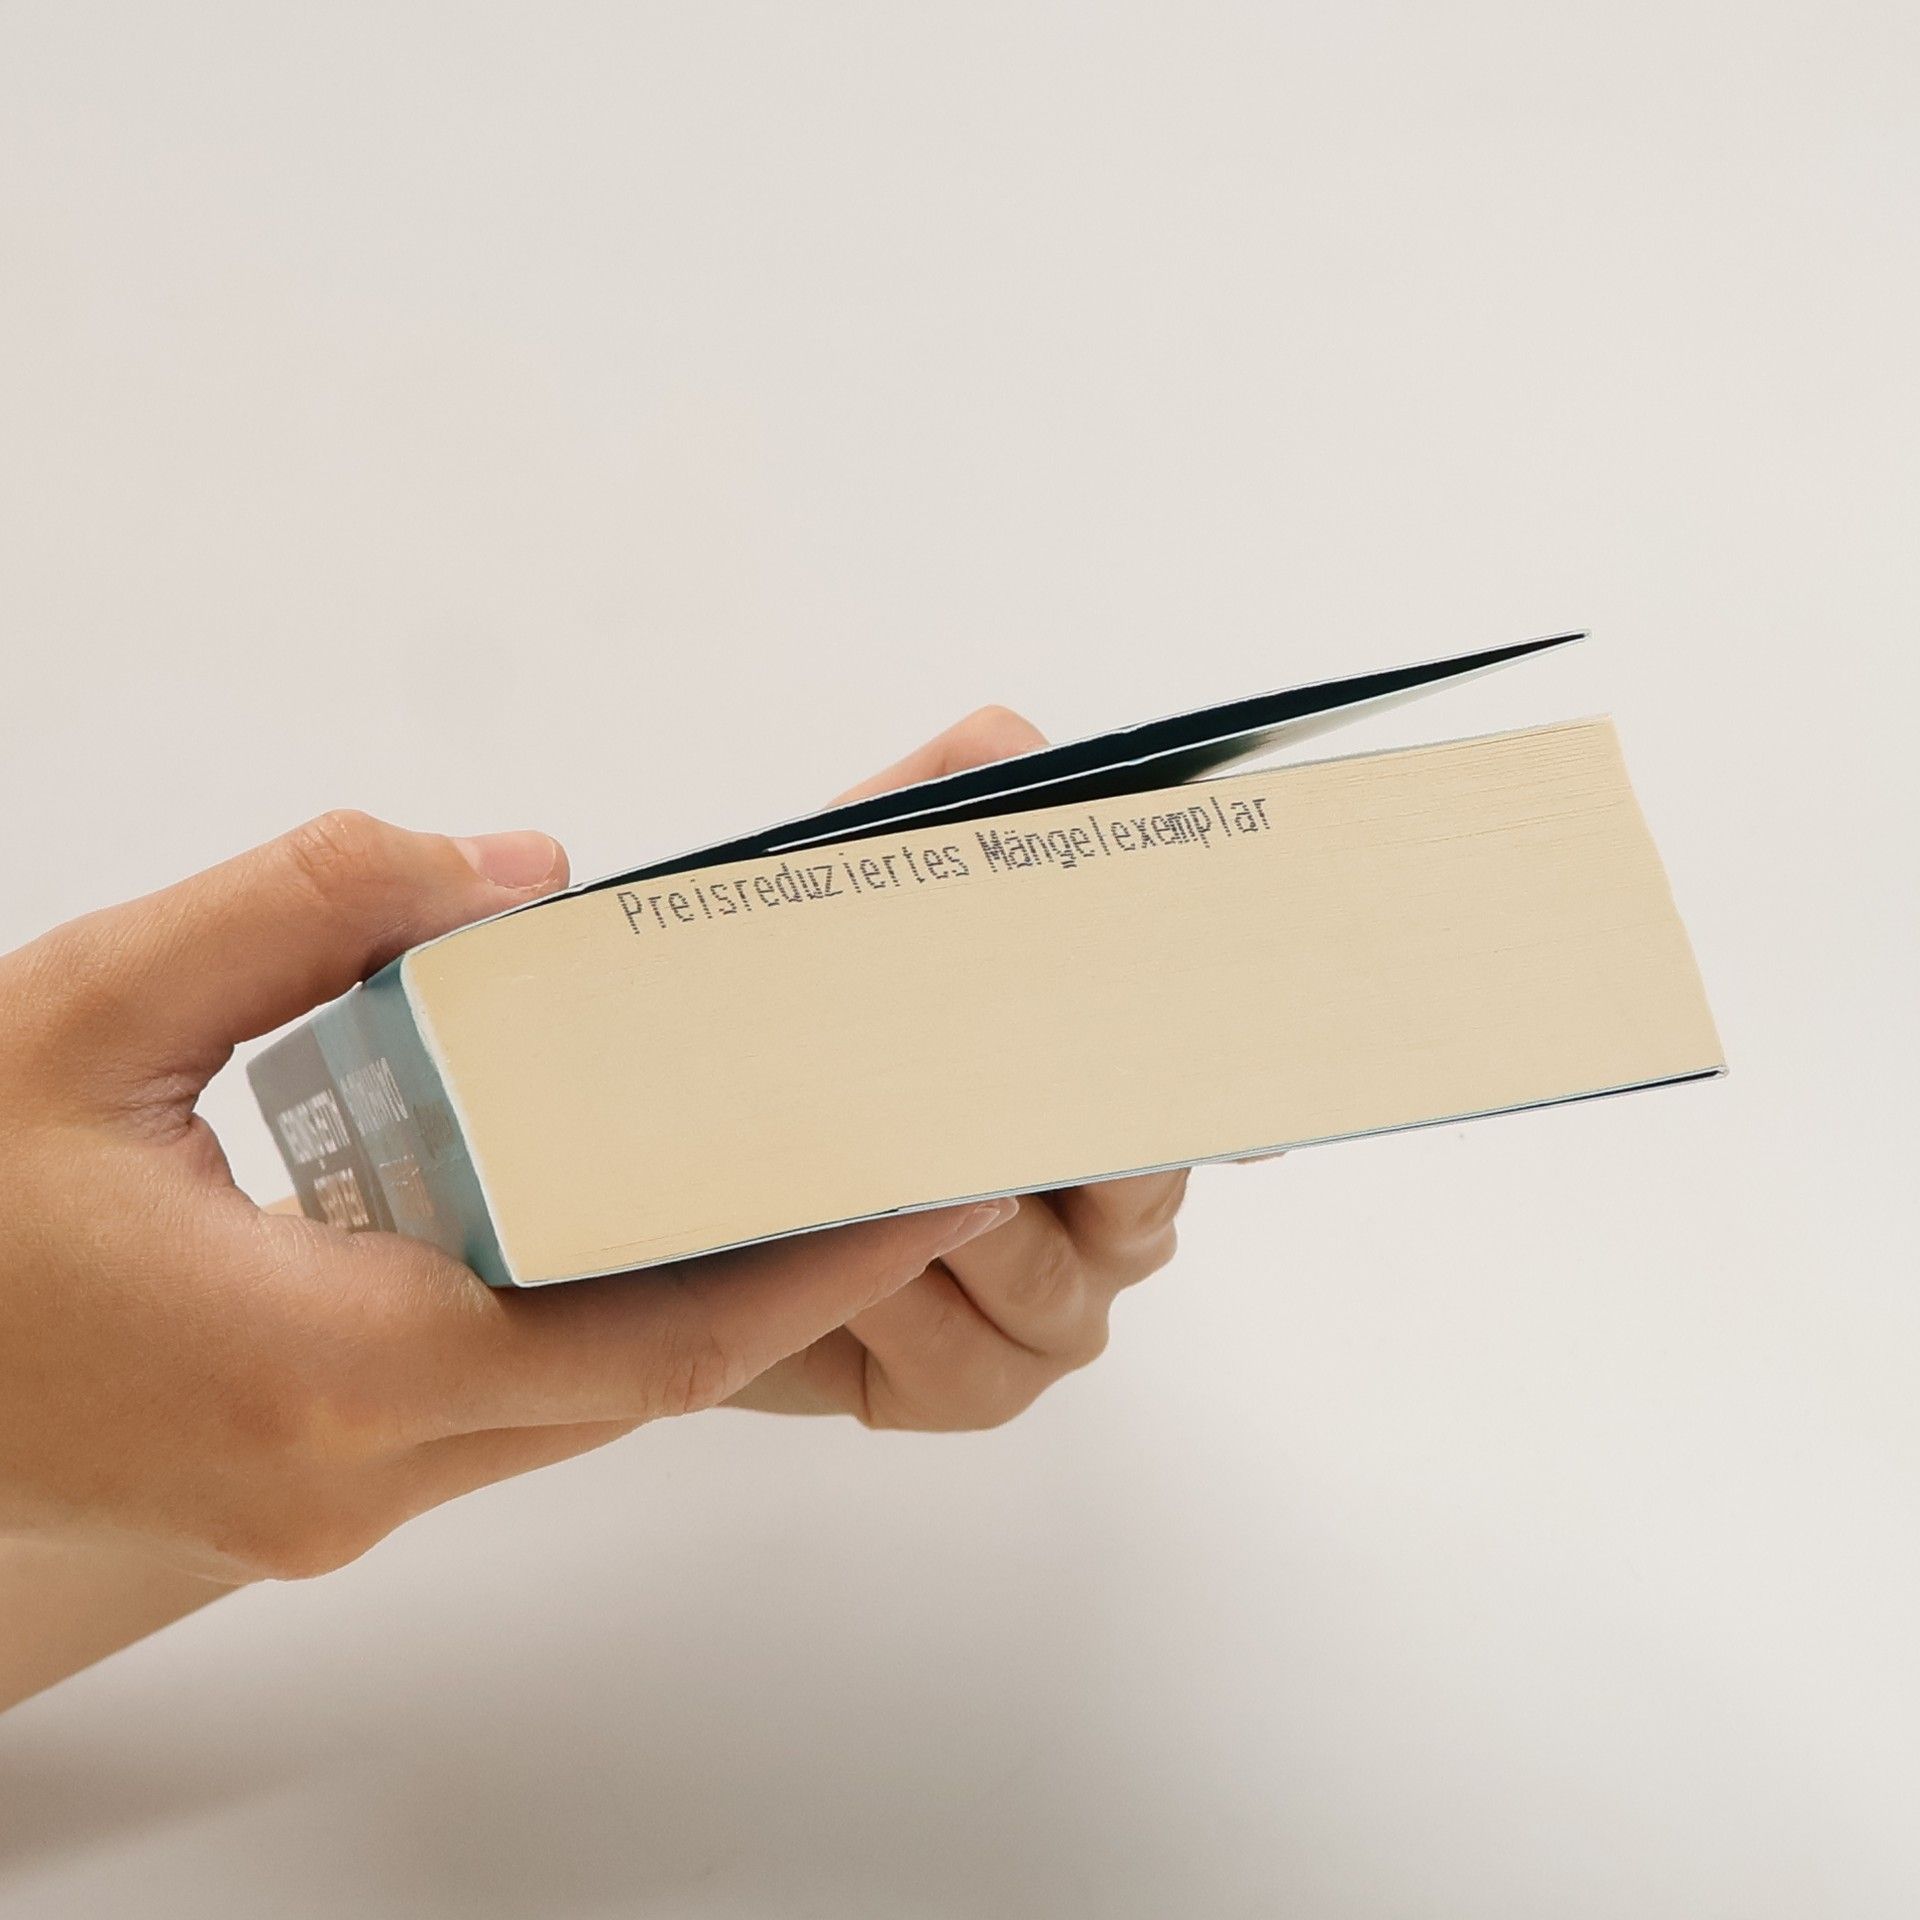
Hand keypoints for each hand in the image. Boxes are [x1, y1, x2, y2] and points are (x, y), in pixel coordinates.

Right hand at [0, 813, 1011, 1589]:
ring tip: (793, 1177)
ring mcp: (340, 1501)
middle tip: (902, 1163)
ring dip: (691, 1301)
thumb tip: (506, 871)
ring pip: (579, 1404)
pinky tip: (624, 1223)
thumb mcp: (90, 1006)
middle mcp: (354, 1468)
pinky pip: (510, 1410)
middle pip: (644, 1383)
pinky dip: (590, 1323)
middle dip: (787, 1276)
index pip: (649, 1342)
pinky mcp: (322, 1489)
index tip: (930, 1190)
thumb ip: (301, 905)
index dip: (813, 1267)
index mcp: (320, 1361)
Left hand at [729, 707, 1189, 1428]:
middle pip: (1139, 1181)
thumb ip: (930, 810)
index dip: (1197, 1041)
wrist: (679, 1203)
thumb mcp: (852, 905)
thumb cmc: (791, 1042)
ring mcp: (1045, 1314)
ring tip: (867, 1164)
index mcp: (1114, 1103)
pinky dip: (895, 1310)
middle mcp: (1109, 1217)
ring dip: (950, 1220)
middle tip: (975, 1067)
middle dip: (1048, 1122)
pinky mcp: (963, 1390)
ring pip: (1044, 1271)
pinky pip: (960, 1356)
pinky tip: (839, 1268)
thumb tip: (1006, 740)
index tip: (1180, 999)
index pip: (1190, 1075)